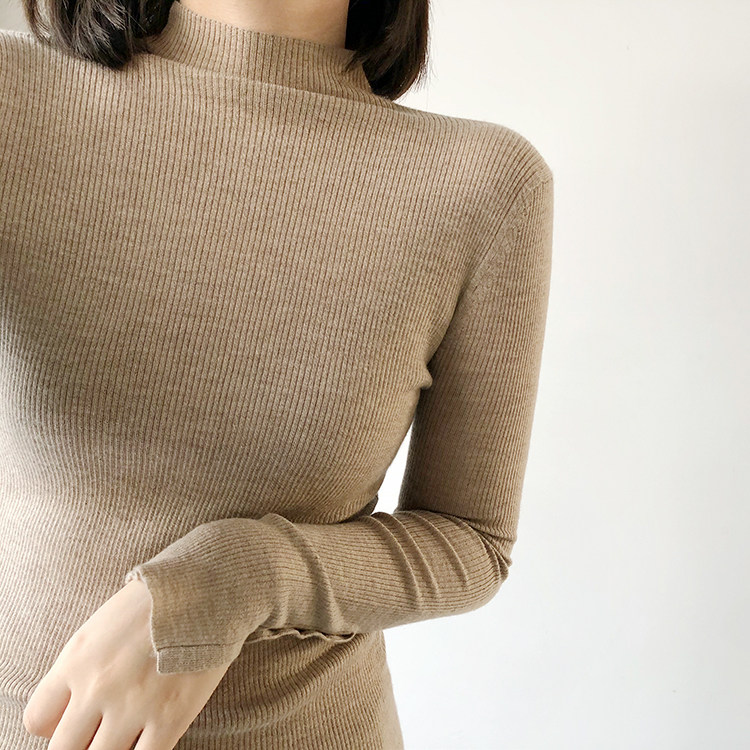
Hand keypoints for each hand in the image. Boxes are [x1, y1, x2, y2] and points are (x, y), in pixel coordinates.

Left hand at [23, 579, 232, 748]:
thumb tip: (77, 706)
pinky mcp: (170, 718)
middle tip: (104, 728)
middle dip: (81, 742)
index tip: (77, 717)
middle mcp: (97, 687)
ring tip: (130, 729)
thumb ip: (82, 666)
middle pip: (64, 749)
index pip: (38, 720)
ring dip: (111, 748)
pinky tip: (152, 736)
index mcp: (77, 659)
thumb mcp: (105, 623)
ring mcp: (133, 707)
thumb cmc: (159, 600)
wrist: (209, 585)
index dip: (56, 724)